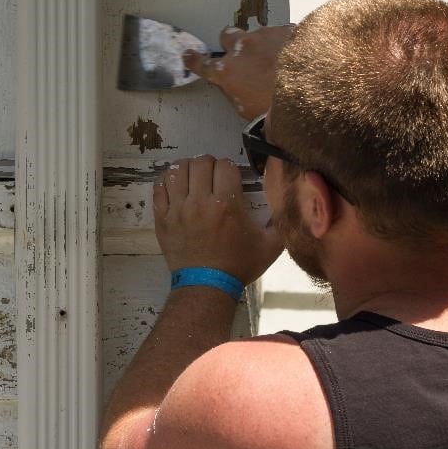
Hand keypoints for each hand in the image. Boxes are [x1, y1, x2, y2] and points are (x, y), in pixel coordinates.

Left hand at [154, 156, 283, 284]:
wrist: (206, 287)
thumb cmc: (238, 265)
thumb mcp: (270, 246)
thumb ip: (281, 222)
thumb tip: (288, 202)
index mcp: (226, 204)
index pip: (225, 165)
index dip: (230, 167)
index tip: (231, 178)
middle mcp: (200, 202)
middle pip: (200, 162)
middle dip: (210, 164)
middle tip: (214, 176)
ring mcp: (177, 209)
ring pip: (177, 170)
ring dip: (188, 168)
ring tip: (194, 177)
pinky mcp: (162, 218)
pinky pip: (159, 187)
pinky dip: (167, 181)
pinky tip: (177, 187)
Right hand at [183, 25, 294, 120]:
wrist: (315, 90)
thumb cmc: (277, 111)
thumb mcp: (247, 111)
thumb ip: (234, 93)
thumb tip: (229, 85)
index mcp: (227, 72)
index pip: (203, 64)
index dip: (195, 61)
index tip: (189, 55)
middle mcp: (241, 48)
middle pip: (227, 36)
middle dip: (232, 44)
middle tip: (244, 56)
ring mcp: (264, 35)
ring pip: (255, 33)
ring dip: (261, 44)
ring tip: (279, 60)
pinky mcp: (287, 29)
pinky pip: (280, 33)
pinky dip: (284, 43)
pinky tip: (297, 56)